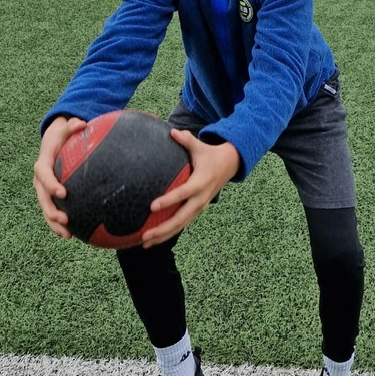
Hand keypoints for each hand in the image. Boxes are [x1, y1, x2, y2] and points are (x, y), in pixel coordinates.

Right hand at [33, 116, 87, 239]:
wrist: (52, 142)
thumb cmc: (62, 135)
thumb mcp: (65, 128)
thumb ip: (72, 126)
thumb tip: (82, 123)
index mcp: (43, 164)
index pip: (44, 175)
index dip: (51, 185)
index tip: (63, 193)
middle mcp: (40, 180)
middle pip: (42, 198)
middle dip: (51, 210)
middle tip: (64, 219)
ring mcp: (43, 190)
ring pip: (46, 209)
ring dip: (54, 223)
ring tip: (67, 235)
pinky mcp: (49, 196)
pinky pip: (52, 211)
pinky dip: (58, 224)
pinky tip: (71, 234)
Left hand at [140, 130, 241, 246]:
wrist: (230, 166)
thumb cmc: (211, 155)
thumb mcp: (200, 147)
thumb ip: (186, 140)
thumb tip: (172, 131)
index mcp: (201, 183)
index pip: (183, 194)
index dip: (168, 201)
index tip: (152, 206)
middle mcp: (201, 198)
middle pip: (181, 218)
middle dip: (163, 229)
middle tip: (145, 236)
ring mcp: (200, 207)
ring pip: (181, 225)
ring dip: (164, 236)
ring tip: (145, 243)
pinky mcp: (197, 210)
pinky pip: (182, 224)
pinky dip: (169, 232)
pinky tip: (154, 239)